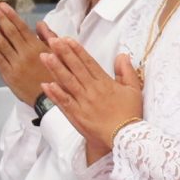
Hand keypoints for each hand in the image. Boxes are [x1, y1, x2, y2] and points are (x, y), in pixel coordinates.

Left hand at [0, 3, 49, 105]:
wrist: (51, 98)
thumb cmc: (56, 75)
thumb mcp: (57, 54)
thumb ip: (48, 37)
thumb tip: (39, 23)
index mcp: (36, 47)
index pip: (21, 27)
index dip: (10, 15)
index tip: (2, 5)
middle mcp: (25, 53)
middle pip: (9, 32)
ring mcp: (16, 64)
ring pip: (2, 45)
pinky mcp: (10, 76)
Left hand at [39, 28, 145, 152]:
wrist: (125, 138)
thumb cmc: (130, 115)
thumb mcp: (134, 90)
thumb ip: (127, 71)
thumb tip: (122, 55)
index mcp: (105, 83)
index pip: (89, 63)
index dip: (77, 50)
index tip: (67, 40)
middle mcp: (92, 90)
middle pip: (76, 68)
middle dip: (63, 53)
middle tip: (52, 41)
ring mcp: (83, 103)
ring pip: (67, 82)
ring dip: (55, 69)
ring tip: (45, 56)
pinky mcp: (77, 116)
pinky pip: (64, 103)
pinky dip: (55, 94)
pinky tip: (46, 84)